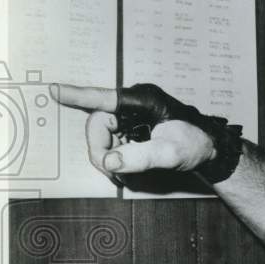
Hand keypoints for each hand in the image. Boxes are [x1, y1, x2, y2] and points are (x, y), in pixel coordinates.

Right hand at [50, 83, 214, 179]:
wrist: (210, 150)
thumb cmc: (196, 144)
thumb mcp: (171, 153)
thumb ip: (141, 157)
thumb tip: (109, 161)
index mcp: (143, 101)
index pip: (104, 98)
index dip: (77, 96)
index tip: (54, 89)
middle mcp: (134, 104)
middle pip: (98, 125)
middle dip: (101, 150)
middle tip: (114, 172)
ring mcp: (131, 116)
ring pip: (102, 137)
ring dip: (109, 158)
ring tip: (128, 174)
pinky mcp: (131, 128)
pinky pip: (111, 143)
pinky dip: (115, 159)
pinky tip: (129, 169)